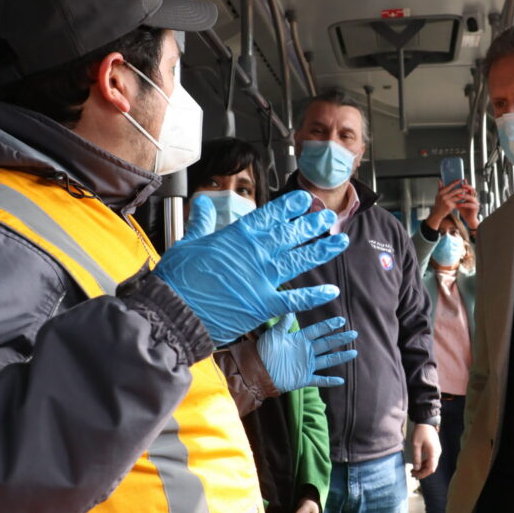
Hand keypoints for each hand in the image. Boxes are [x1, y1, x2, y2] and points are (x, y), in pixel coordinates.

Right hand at [154, 191, 347, 344]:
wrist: (173, 312)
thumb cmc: (176, 279)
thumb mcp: (187, 244)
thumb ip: (201, 223)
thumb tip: (202, 203)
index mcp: (236, 237)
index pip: (268, 217)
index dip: (288, 207)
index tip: (304, 199)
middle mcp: (253, 254)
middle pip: (289, 235)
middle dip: (311, 224)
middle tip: (328, 215)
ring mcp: (261, 279)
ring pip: (298, 260)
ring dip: (321, 249)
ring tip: (340, 240)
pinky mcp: (262, 305)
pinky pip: (294, 300)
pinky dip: (314, 296)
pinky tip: (332, 291)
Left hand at [259, 314, 357, 392]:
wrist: (256, 371)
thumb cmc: (263, 351)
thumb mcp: (274, 334)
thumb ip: (284, 322)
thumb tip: (290, 306)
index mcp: (299, 339)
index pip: (318, 330)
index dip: (330, 325)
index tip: (342, 320)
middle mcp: (305, 351)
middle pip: (327, 343)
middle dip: (340, 339)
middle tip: (354, 333)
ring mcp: (306, 365)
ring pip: (328, 360)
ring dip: (341, 357)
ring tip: (354, 352)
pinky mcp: (304, 378)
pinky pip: (319, 380)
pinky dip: (330, 381)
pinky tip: (341, 381)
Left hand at [410, 423, 440, 479]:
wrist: (426, 422)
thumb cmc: (420, 432)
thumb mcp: (416, 445)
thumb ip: (416, 457)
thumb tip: (416, 468)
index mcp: (434, 452)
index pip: (431, 468)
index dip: (423, 474)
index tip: (416, 476)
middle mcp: (437, 453)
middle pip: (431, 467)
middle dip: (422, 472)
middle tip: (412, 474)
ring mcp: (437, 451)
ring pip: (431, 464)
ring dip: (423, 468)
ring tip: (413, 470)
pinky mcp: (434, 449)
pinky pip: (430, 459)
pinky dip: (424, 463)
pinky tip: (418, 465)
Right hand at [426, 180, 466, 229]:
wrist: (437, 213)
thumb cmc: (438, 204)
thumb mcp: (437, 195)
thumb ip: (440, 188)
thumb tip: (440, 180)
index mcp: (441, 193)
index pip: (449, 186)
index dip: (455, 182)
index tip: (460, 179)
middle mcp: (443, 197)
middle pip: (455, 191)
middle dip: (462, 189)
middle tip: (466, 188)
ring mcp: (447, 202)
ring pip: (457, 197)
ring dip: (463, 195)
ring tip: (467, 193)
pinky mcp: (450, 207)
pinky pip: (457, 203)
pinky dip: (461, 201)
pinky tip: (465, 200)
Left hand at [455, 182, 479, 229]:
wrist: (468, 218)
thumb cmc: (463, 210)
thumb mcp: (458, 202)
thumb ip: (455, 197)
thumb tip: (448, 192)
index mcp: (470, 195)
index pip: (469, 188)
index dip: (466, 184)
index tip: (462, 180)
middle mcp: (474, 198)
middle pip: (472, 190)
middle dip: (467, 187)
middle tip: (461, 186)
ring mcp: (476, 202)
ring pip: (471, 197)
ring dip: (464, 196)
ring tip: (458, 195)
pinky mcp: (475, 207)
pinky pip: (470, 205)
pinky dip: (464, 204)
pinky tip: (459, 204)